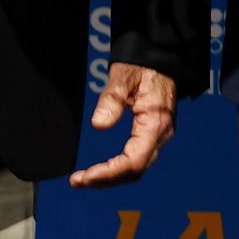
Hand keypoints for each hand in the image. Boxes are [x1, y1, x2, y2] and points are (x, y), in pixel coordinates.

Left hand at [69, 62, 176, 187]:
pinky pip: (137, 159)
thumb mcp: (124, 75)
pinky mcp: (154, 134)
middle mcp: (161, 135)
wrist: (162, 57)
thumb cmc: (143, 64)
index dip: (109, 173)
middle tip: (77, 181)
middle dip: (106, 179)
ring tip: (85, 179)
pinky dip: (118, 168)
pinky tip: (102, 169)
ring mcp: (159, 136)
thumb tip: (98, 125)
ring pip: (137, 168)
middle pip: (135, 171)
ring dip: (111, 177)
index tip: (85, 176)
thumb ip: (112, 99)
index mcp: (156, 123)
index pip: (133, 161)